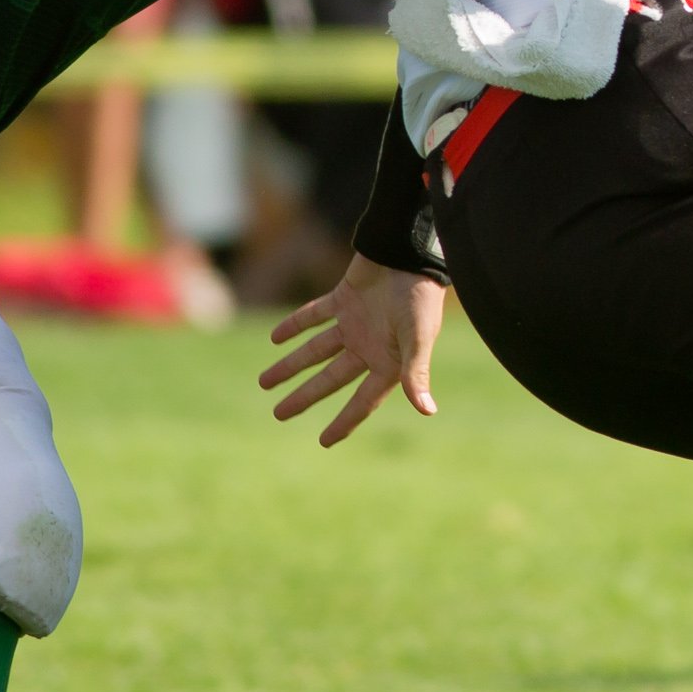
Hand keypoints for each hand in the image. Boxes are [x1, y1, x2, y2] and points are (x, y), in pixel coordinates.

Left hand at [261, 252, 447, 445]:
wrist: (411, 249)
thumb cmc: (420, 296)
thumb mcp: (419, 337)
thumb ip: (416, 372)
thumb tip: (427, 411)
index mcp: (389, 362)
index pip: (362, 401)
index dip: (344, 422)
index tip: (324, 442)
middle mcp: (370, 347)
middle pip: (330, 379)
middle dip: (305, 397)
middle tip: (278, 414)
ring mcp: (355, 323)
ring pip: (316, 350)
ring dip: (291, 365)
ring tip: (264, 382)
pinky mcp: (344, 298)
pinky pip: (314, 316)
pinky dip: (295, 325)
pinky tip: (275, 338)